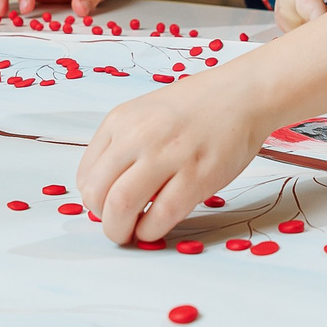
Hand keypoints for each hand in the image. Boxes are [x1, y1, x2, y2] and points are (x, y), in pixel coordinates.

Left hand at [74, 74, 270, 244]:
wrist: (240, 93)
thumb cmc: (194, 107)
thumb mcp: (144, 114)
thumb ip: (122, 146)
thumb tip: (105, 192)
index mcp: (120, 121)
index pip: (85, 175)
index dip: (94, 199)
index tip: (106, 206)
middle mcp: (139, 135)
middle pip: (97, 193)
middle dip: (103, 219)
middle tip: (116, 226)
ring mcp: (168, 155)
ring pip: (122, 206)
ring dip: (120, 230)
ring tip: (131, 233)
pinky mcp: (197, 175)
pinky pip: (161, 216)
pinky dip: (150, 231)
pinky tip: (154, 228)